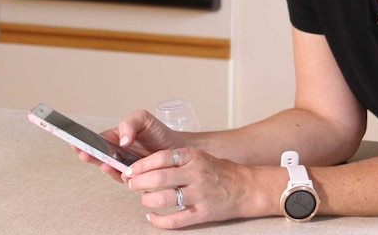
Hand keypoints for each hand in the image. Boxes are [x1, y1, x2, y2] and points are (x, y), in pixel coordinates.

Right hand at [76, 109, 183, 181]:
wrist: (176, 147)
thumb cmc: (158, 132)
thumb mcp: (143, 119)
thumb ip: (129, 124)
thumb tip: (122, 139)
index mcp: (114, 137)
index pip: (96, 140)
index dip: (84, 141)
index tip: (75, 142)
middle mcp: (115, 153)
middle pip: (98, 155)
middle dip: (90, 155)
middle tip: (84, 154)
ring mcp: (123, 166)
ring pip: (109, 168)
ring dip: (104, 166)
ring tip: (103, 162)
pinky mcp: (133, 177)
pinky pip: (123, 177)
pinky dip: (120, 174)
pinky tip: (119, 170)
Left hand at [125, 147, 261, 228]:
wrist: (247, 188)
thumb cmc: (221, 172)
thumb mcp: (200, 157)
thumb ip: (177, 160)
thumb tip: (145, 166)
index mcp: (194, 157)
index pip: (161, 157)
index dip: (141, 165)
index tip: (130, 170)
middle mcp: (196, 174)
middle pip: (158, 178)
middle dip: (138, 183)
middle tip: (132, 185)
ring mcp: (200, 194)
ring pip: (163, 199)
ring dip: (147, 201)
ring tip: (144, 200)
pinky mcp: (202, 213)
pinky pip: (175, 220)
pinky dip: (159, 221)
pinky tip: (153, 218)